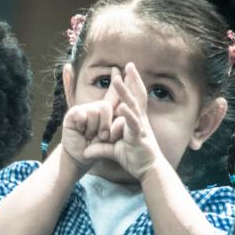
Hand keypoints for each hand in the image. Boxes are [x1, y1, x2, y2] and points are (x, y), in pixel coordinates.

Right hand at [61, 75, 121, 168]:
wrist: (81, 158)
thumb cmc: (97, 147)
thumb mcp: (111, 136)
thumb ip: (118, 125)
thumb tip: (123, 116)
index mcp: (105, 110)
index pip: (113, 92)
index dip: (116, 81)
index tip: (118, 68)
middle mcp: (94, 107)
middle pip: (106, 106)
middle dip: (106, 125)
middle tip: (103, 136)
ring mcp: (82, 110)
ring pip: (95, 111)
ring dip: (95, 128)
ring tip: (91, 136)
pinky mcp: (72, 114)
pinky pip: (82, 115)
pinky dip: (83, 126)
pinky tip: (81, 132)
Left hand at [83, 63, 162, 180]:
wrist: (149, 170)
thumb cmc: (135, 159)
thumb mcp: (114, 151)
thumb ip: (100, 148)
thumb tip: (85, 152)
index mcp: (136, 120)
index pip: (134, 98)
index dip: (131, 84)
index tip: (126, 70)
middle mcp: (140, 120)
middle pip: (137, 96)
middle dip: (133, 80)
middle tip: (128, 64)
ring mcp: (140, 127)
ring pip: (133, 106)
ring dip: (125, 92)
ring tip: (118, 79)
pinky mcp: (139, 137)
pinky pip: (132, 124)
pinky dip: (127, 114)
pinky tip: (121, 106)